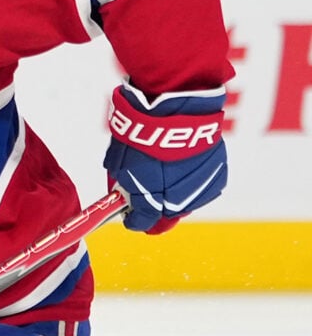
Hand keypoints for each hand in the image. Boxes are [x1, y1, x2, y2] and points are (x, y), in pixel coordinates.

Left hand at [104, 83, 227, 231]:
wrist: (174, 112)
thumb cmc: (143, 135)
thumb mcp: (118, 162)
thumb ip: (122, 181)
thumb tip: (121, 187)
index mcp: (149, 202)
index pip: (141, 223)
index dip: (133, 220)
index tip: (131, 217)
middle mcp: (177, 202)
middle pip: (166, 214)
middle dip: (156, 204)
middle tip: (149, 190)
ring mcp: (200, 189)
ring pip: (187, 201)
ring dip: (178, 192)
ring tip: (169, 171)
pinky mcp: (218, 174)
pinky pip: (205, 185)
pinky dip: (195, 179)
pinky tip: (186, 164)